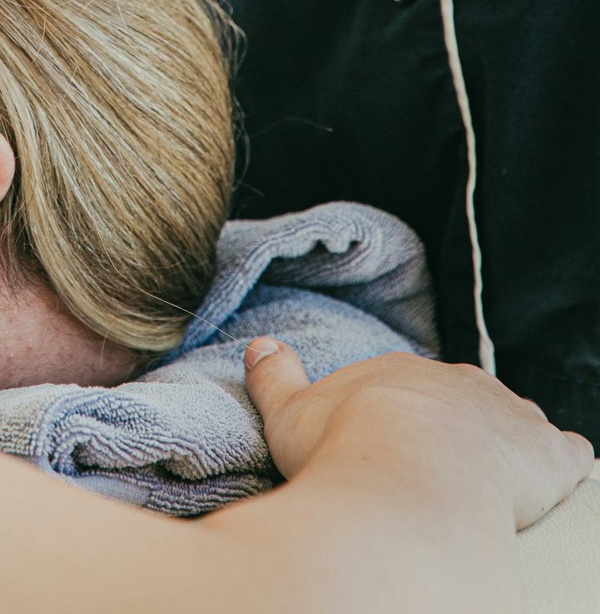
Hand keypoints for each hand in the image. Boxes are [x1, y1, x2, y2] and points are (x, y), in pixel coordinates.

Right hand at [244, 340, 593, 532]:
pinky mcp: (548, 454)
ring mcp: (507, 415)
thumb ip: (274, 375)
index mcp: (401, 371)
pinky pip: (569, 452)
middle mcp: (458, 382)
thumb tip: (258, 343)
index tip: (392, 438)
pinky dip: (563, 462)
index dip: (401, 413)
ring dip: (507, 441)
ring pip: (516, 419)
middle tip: (437, 460)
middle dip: (456, 421)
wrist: (406, 484)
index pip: (408, 384)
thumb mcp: (289, 413)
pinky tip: (551, 478)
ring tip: (494, 473)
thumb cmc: (341, 451)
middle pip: (464, 396)